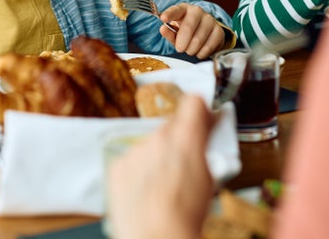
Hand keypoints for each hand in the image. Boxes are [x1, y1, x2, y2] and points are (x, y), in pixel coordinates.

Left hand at [107, 95, 215, 238]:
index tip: (203, 120)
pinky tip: (148, 191)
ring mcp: (135, 149)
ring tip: (165, 185)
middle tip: (185, 162)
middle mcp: (158, 137)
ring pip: (150, 143)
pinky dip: (140, 170)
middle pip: (171, 124)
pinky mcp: (118, 165)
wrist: (155, 237)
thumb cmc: (185, 215)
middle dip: (179, 138)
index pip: (194, 102)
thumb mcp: (210, 178)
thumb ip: (204, 148)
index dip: (200, 111)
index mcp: (186, 137)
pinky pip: (132, 159)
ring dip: (158, 156)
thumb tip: (207, 133)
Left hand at [159, 3, 226, 58]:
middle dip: (182, 42)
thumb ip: (168, 32)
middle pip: (188, 27)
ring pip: (198, 39)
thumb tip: (163, 29)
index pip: (176, 10)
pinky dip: (201, 53)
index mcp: (183, 9)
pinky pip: (208, 47)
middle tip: (180, 48)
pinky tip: (199, 51)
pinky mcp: (219, 31)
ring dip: (191, 49)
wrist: (205, 34)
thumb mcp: (174, 32)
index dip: (169, 14)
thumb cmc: (186, 33)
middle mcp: (197, 11)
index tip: (163, 18)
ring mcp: (210, 20)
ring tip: (190, 49)